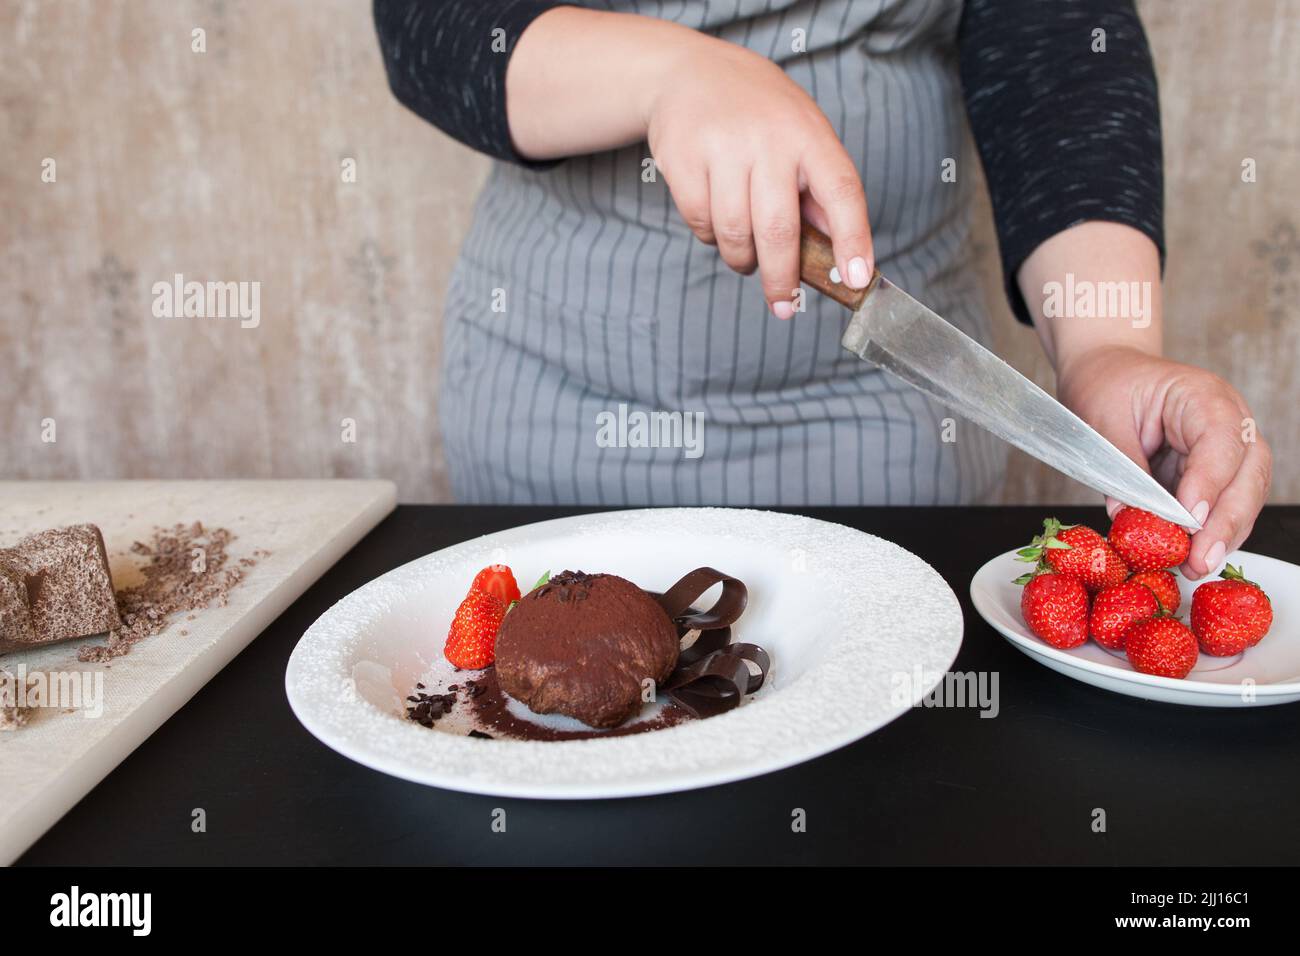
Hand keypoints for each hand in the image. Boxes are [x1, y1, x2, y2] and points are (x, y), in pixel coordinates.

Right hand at [643, 39, 872, 316]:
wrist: (688, 72)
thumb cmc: (757, 112)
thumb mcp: (801, 134)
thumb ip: (818, 189)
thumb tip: (839, 253)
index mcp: (809, 135)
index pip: (842, 192)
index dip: (853, 240)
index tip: (856, 279)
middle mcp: (768, 138)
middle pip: (778, 229)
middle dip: (782, 279)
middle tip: (783, 305)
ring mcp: (723, 146)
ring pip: (734, 234)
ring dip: (741, 259)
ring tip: (745, 256)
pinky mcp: (683, 158)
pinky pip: (700, 222)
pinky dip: (709, 237)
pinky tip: (716, 221)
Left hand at [1055, 345, 1271, 579]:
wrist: (1108, 370)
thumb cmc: (1107, 384)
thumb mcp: (1102, 417)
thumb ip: (1121, 465)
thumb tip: (1127, 514)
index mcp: (1203, 396)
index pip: (1221, 443)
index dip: (1209, 484)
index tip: (1191, 520)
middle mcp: (1229, 420)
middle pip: (1248, 474)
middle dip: (1226, 522)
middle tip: (1200, 560)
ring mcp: (1229, 446)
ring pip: (1245, 495)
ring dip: (1224, 534)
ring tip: (1196, 566)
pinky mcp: (1215, 470)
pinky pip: (1225, 503)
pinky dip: (1213, 531)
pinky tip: (1195, 555)